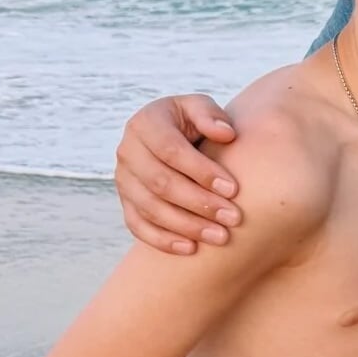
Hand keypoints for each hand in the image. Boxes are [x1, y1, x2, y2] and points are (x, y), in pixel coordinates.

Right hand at [117, 94, 240, 253]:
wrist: (175, 139)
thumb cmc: (193, 123)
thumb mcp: (199, 108)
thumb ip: (209, 114)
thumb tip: (226, 134)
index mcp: (145, 124)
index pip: (170, 150)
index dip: (201, 171)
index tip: (233, 189)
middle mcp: (128, 151)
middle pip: (160, 183)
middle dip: (199, 203)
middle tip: (233, 218)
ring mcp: (124, 179)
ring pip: (150, 208)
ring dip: (187, 225)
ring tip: (221, 237)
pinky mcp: (126, 202)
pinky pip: (138, 226)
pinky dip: (162, 240)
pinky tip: (191, 248)